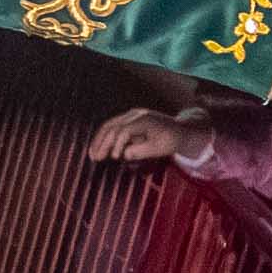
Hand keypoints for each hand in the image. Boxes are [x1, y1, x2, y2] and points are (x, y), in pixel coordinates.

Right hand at [88, 105, 208, 166]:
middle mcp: (135, 114)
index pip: (124, 130)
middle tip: (94, 157)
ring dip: (99, 140)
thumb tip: (124, 154)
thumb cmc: (170, 141)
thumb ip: (141, 151)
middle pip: (113, 126)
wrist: (179, 130)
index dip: (117, 144)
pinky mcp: (128, 119)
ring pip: (109, 125)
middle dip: (102, 142)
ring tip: (92, 154)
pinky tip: (99, 148)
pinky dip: (105, 137)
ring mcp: (131, 115)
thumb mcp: (159, 149)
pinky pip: (113, 126)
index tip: (115, 158)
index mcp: (144, 120)